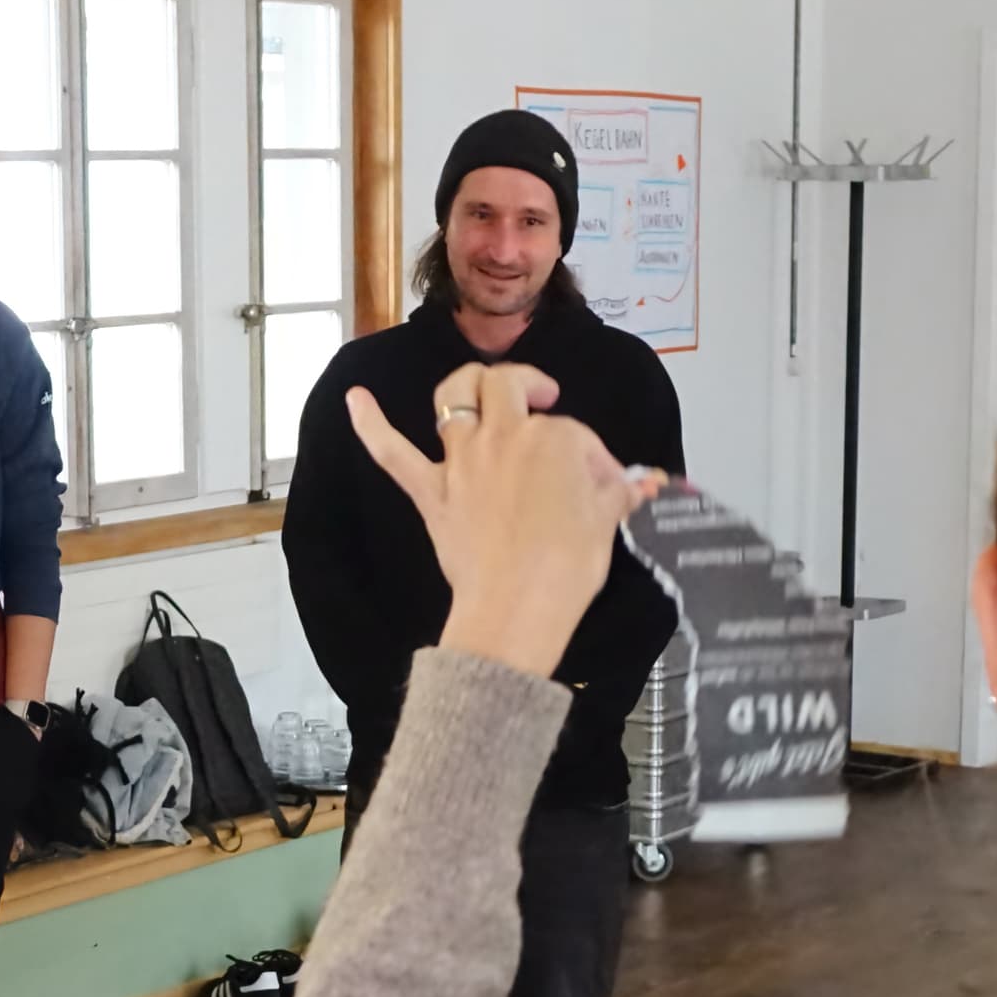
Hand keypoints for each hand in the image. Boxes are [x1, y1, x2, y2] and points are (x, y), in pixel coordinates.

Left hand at [348, 363, 664, 679]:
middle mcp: (506, 438)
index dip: (591, 458)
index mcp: (556, 439)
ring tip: (481, 388)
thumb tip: (641, 484)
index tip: (603, 485)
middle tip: (543, 398)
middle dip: (529, 385)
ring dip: (466, 385)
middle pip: (509, 388)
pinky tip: (356, 400)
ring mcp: (464, 462)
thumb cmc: (565, 571)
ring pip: (455, 397)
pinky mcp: (433, 493)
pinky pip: (392, 453)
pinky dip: (371, 425)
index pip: (575, 434)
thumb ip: (619, 493)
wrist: (518, 612)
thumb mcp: (607, 524)